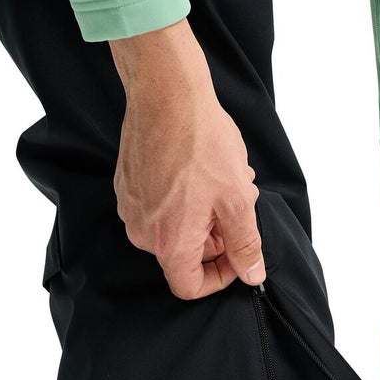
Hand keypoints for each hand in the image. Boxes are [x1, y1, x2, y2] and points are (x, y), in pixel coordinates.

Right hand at [109, 19, 264, 299]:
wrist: (165, 92)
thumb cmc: (201, 143)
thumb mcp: (237, 199)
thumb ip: (245, 244)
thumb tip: (251, 274)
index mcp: (169, 243)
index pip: (190, 287)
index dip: (219, 278)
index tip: (238, 255)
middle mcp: (143, 232)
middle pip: (185, 256)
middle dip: (217, 236)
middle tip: (239, 202)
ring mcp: (131, 208)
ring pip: (175, 228)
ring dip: (205, 214)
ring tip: (225, 180)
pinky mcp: (128, 186)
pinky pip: (161, 207)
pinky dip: (186, 198)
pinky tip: (203, 168)